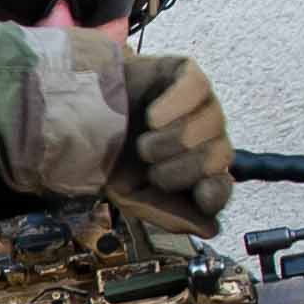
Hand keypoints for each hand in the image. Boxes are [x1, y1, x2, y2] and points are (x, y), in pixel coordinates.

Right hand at [122, 51, 232, 222]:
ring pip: (211, 124)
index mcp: (197, 172)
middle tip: (149, 166)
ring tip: (144, 141)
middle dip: (180, 168)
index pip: (223, 186)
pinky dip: (175, 106)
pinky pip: (198, 88)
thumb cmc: (111, 155)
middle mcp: (207, 138)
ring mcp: (201, 105)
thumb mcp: (133, 195)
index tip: (200, 196)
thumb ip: (170, 215)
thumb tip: (212, 228)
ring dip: (170, 140)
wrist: (79, 117)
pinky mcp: (188, 75)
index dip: (214, 192)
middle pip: (219, 155)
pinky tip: (154, 116)